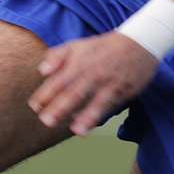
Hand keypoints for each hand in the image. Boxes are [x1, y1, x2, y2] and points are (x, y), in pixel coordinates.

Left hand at [28, 32, 158, 135]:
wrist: (138, 42)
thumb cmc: (102, 47)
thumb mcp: (77, 45)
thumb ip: (56, 56)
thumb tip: (41, 71)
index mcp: (77, 63)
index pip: (58, 80)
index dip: (46, 94)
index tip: (34, 107)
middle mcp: (92, 73)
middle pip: (73, 92)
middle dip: (60, 107)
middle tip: (46, 121)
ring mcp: (108, 83)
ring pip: (94, 101)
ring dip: (85, 116)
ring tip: (75, 131)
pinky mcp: (123, 90)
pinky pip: (109, 104)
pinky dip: (99, 115)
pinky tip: (90, 126)